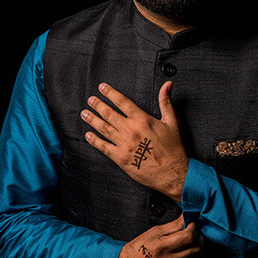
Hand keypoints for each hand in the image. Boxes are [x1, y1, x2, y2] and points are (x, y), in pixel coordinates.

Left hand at [80, 81, 188, 200]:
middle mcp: (130, 130)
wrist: (172, 172)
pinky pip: (104, 147)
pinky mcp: (120, 158)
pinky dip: (94, 141)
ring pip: (104, 129)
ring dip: (92, 120)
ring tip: (84, 113)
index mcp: (142, 119)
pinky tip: (88, 135)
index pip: (122, 102)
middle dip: (98, 105)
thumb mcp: (172, 121)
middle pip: (109, 114)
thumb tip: (167, 85)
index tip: (102, 88)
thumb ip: (165, 102)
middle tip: (90, 100)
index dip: (110, 93)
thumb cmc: (173, 148)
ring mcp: (124, 144)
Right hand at [117, 215, 202, 257]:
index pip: (189, 236)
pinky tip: (191, 257)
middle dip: (199, 238)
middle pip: (196, 249)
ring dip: (200, 251)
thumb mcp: (153, 232)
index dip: (194, 228)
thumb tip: (186, 217)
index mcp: (162, 247)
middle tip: (195, 233)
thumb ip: (172, 225)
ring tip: (194, 245)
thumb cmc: (138, 249)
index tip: (192, 224)